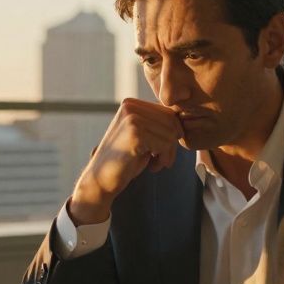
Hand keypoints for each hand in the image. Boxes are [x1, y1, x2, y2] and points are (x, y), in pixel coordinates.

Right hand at [68, 98, 182, 223]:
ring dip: (168, 154)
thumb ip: (157, 123)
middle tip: (160, 160)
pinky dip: (163, 160)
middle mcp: (130, 107)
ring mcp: (132, 119)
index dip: (170, 134)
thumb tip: (182, 116)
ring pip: (171, 134)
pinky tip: (151, 167)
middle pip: (172, 121)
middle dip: (171, 144)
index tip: (160, 150)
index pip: (168, 112)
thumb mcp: (141, 135)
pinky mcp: (135, 134)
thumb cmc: (125, 160)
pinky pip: (165, 145)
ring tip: (154, 163)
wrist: (101, 180)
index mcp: (130, 103)